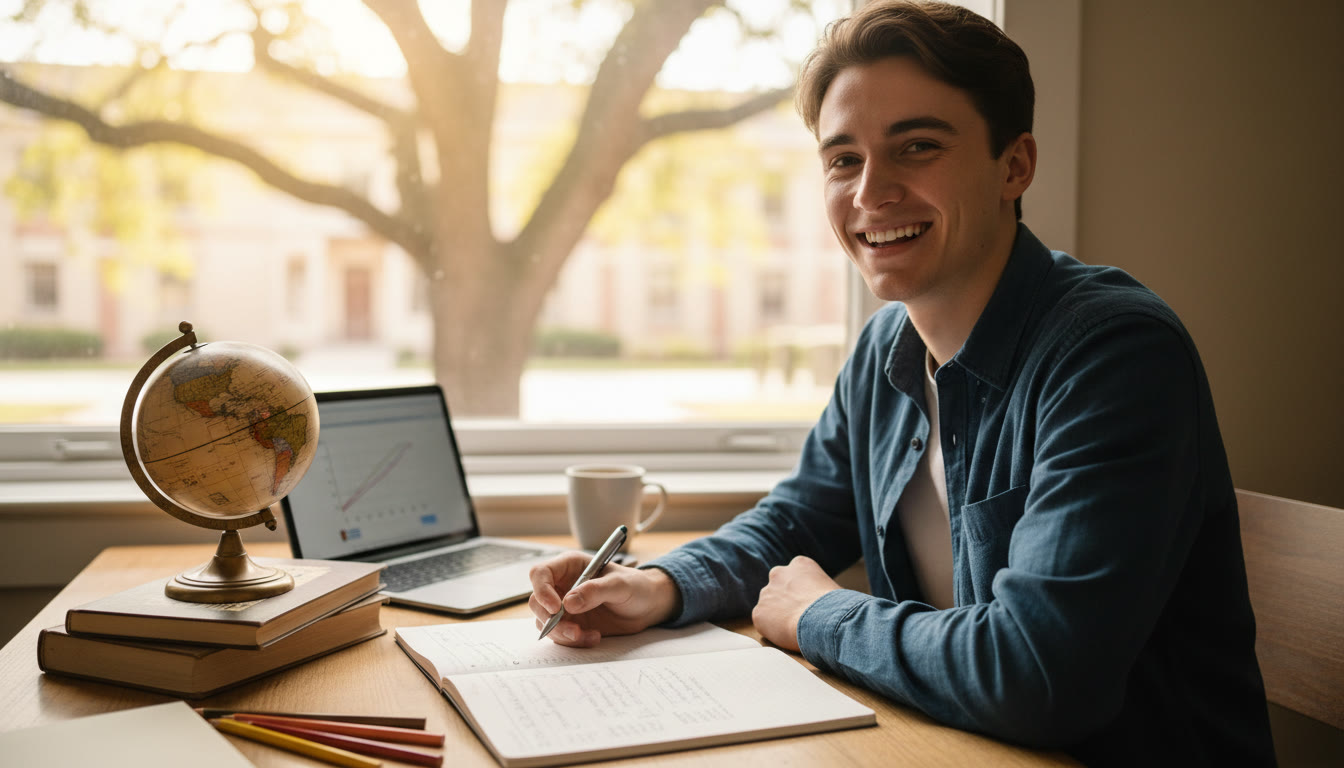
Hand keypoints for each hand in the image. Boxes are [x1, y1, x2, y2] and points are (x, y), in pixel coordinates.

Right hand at [528, 552, 681, 646]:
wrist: (647, 607)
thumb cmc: (636, 586)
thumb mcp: (620, 584)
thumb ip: (595, 590)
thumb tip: (569, 603)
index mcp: (570, 566)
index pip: (541, 573)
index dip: (542, 590)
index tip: (556, 608)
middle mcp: (562, 585)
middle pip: (537, 602)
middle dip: (551, 620)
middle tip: (574, 631)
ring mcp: (565, 607)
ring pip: (545, 623)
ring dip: (563, 634)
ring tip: (588, 636)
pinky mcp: (571, 624)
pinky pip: (560, 636)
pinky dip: (573, 642)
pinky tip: (593, 637)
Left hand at [752, 556, 841, 651]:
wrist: (825, 621)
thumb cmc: (837, 607)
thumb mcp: (833, 588)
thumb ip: (820, 590)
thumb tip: (826, 602)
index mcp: (799, 564)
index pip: (795, 576)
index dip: (802, 592)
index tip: (809, 604)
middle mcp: (778, 573)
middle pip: (778, 587)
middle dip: (785, 600)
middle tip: (799, 616)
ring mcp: (766, 593)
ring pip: (769, 605)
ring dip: (778, 615)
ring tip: (795, 628)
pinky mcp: (758, 613)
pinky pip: (763, 623)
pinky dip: (772, 630)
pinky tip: (787, 635)